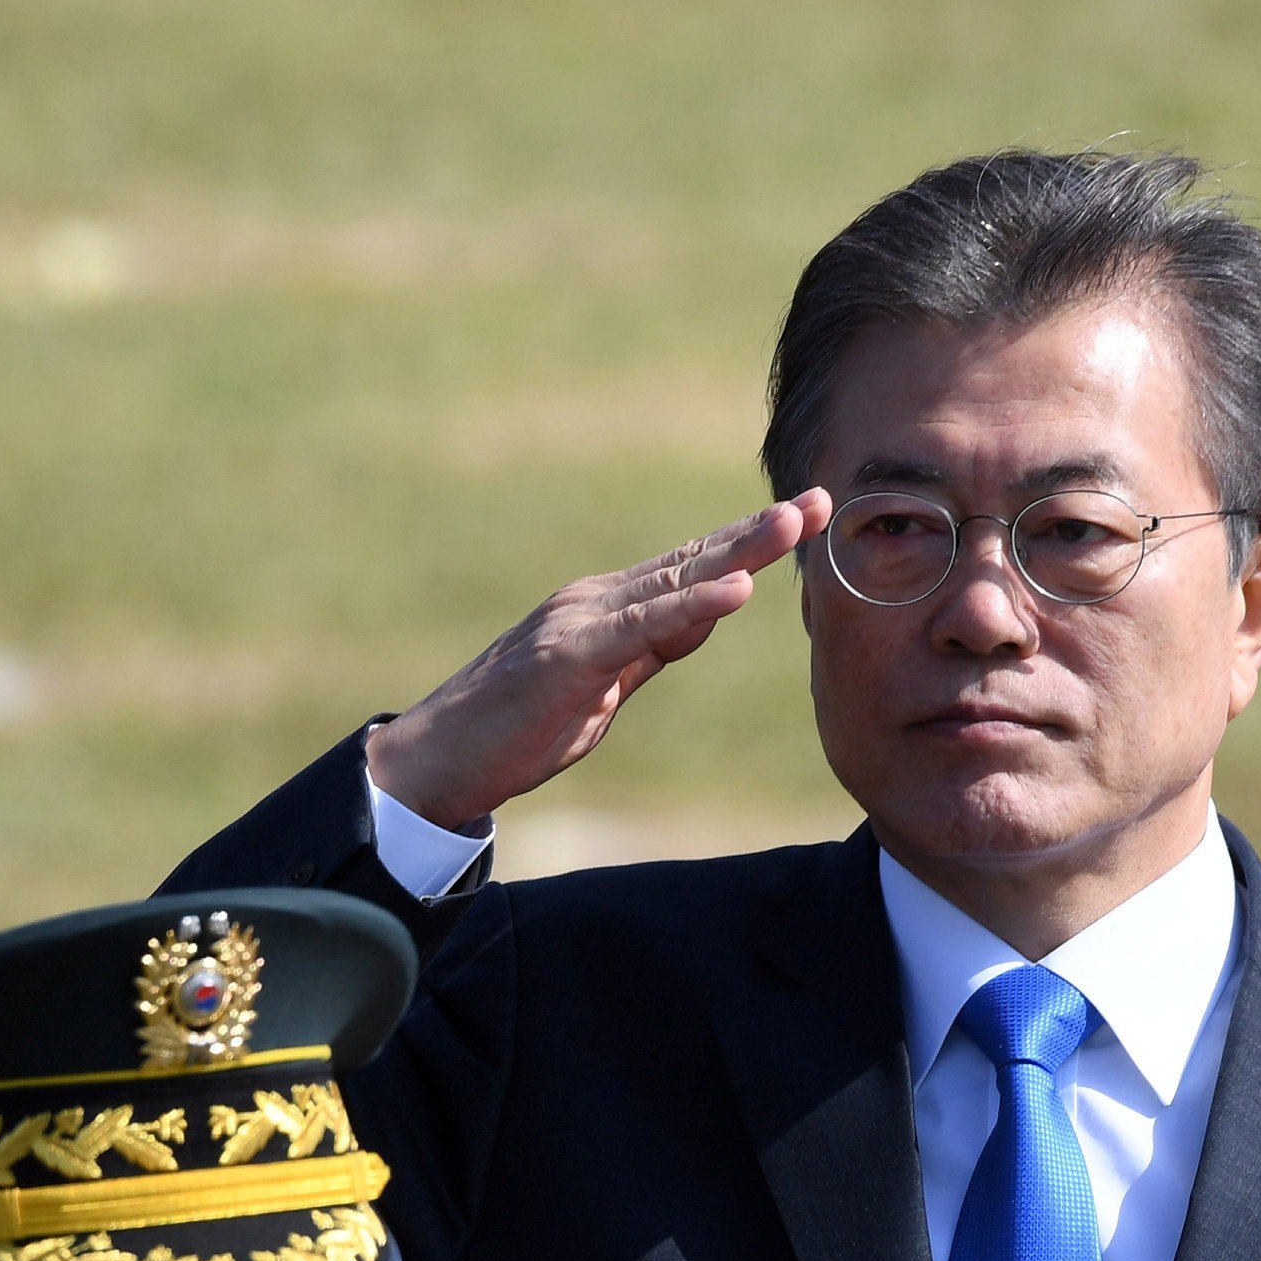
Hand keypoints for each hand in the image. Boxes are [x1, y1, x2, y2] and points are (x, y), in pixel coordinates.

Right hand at [364, 493, 830, 830]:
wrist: (439, 760)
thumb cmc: (514, 730)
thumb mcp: (602, 688)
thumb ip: (649, 649)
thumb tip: (703, 619)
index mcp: (606, 609)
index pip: (689, 569)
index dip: (747, 544)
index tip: (804, 518)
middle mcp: (596, 600)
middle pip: (692, 560)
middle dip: (759, 532)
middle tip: (821, 501)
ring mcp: (581, 622)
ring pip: (674, 580)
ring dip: (739, 552)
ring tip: (794, 523)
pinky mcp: (569, 656)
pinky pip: (642, 628)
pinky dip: (693, 607)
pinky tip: (737, 591)